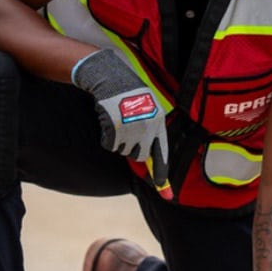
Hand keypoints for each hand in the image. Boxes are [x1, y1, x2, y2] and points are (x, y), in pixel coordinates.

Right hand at [72, 49, 170, 195]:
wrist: (111, 77)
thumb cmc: (129, 95)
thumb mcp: (147, 110)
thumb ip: (149, 132)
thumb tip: (145, 158)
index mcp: (157, 123)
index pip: (161, 154)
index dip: (162, 175)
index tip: (165, 193)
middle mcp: (147, 126)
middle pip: (139, 156)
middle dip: (131, 148)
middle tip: (126, 130)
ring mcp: (131, 127)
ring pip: (122, 150)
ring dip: (117, 140)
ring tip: (118, 119)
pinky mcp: (114, 126)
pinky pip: (109, 145)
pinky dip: (106, 136)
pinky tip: (108, 119)